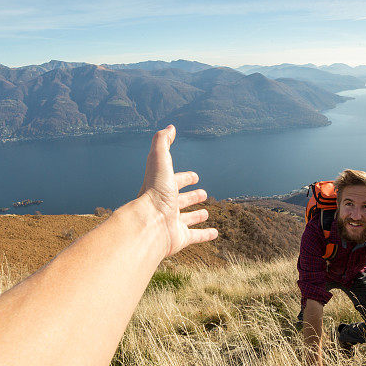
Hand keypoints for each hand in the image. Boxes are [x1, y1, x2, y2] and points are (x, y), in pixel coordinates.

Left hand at [139, 125, 218, 256]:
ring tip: (206, 212)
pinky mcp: (180, 238)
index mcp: (162, 188)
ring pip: (186, 219)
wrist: (149, 224)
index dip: (185, 178)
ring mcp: (173, 223)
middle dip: (191, 196)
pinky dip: (205, 235)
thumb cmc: (154, 192)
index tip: (195, 176)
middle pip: (180, 200)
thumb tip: (170, 127)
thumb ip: (163, 142)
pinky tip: (215, 234)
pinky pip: (195, 237)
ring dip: (196, 216)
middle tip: (202, 193)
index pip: (175, 181)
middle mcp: (166, 206)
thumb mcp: (159, 161)